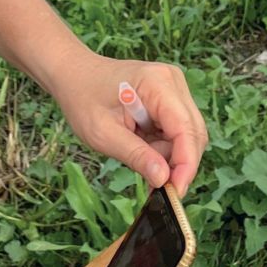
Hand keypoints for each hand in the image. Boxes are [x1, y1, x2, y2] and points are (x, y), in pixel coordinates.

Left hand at [48, 51, 208, 196]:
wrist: (73, 75)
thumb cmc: (83, 99)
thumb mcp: (103, 134)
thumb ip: (136, 156)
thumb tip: (163, 179)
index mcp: (157, 83)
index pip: (186, 129)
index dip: (186, 163)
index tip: (176, 191)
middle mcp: (173, 82)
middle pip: (193, 133)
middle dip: (179, 164)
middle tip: (158, 188)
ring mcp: (174, 89)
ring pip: (188, 135)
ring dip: (170, 156)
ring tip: (139, 159)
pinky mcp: (171, 99)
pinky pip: (178, 131)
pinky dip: (164, 148)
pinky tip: (143, 149)